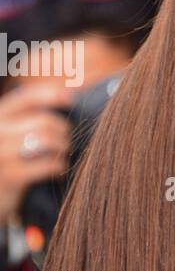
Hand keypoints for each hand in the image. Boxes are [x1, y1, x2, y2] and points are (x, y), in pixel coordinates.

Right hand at [0, 82, 73, 224]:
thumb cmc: (4, 162)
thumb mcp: (8, 135)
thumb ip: (27, 119)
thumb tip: (67, 97)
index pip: (26, 98)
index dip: (51, 94)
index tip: (71, 98)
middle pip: (44, 121)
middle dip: (63, 130)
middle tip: (66, 140)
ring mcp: (2, 154)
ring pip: (48, 140)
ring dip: (63, 147)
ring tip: (63, 153)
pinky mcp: (11, 176)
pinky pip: (48, 164)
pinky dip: (59, 165)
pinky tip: (59, 169)